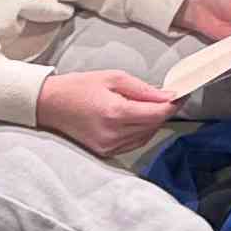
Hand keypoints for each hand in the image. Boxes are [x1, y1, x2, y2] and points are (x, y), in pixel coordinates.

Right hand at [36, 70, 177, 157]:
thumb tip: (169, 96)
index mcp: (115, 113)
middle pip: (154, 126)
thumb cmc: (78, 87)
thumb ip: (144, 89)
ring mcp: (108, 146)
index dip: (173, 105)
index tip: (181, 95)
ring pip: (146, 136)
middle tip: (166, 97)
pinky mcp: (104, 152)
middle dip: (163, 111)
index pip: (157, 114)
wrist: (49, 104)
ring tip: (147, 106)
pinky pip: (134, 143)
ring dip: (152, 122)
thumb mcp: (113, 78)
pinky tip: (135, 118)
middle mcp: (113, 134)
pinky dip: (141, 131)